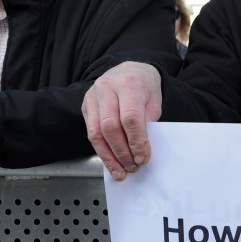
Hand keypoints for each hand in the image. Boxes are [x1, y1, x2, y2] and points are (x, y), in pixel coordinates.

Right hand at [82, 62, 162, 179]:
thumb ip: (148, 121)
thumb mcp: (155, 100)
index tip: (143, 157)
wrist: (129, 70)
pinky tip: (111, 162)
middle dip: (122, 151)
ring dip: (109, 156)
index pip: (130, 117)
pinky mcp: (85, 105)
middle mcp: (106, 88)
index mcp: (128, 83)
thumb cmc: (144, 87)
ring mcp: (93, 96)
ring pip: (96, 133)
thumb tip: (140, 150)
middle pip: (110, 127)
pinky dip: (101, 151)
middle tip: (133, 166)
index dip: (136, 141)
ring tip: (121, 171)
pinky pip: (91, 132)